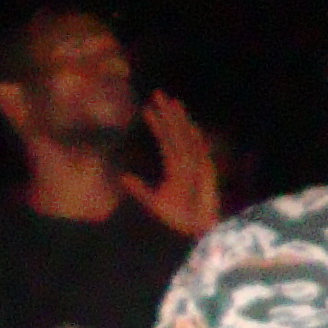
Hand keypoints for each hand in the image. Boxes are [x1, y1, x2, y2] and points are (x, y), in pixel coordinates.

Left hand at [124, 94, 222, 237]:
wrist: (195, 233)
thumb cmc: (178, 219)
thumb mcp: (153, 202)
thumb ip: (140, 189)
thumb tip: (123, 177)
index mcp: (176, 166)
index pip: (165, 139)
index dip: (157, 123)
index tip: (147, 107)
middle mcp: (187, 163)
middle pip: (177, 133)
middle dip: (168, 113)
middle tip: (158, 94)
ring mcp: (197, 168)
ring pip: (185, 139)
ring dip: (178, 121)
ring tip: (170, 103)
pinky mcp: (205, 176)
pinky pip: (198, 155)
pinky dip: (194, 141)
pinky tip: (189, 127)